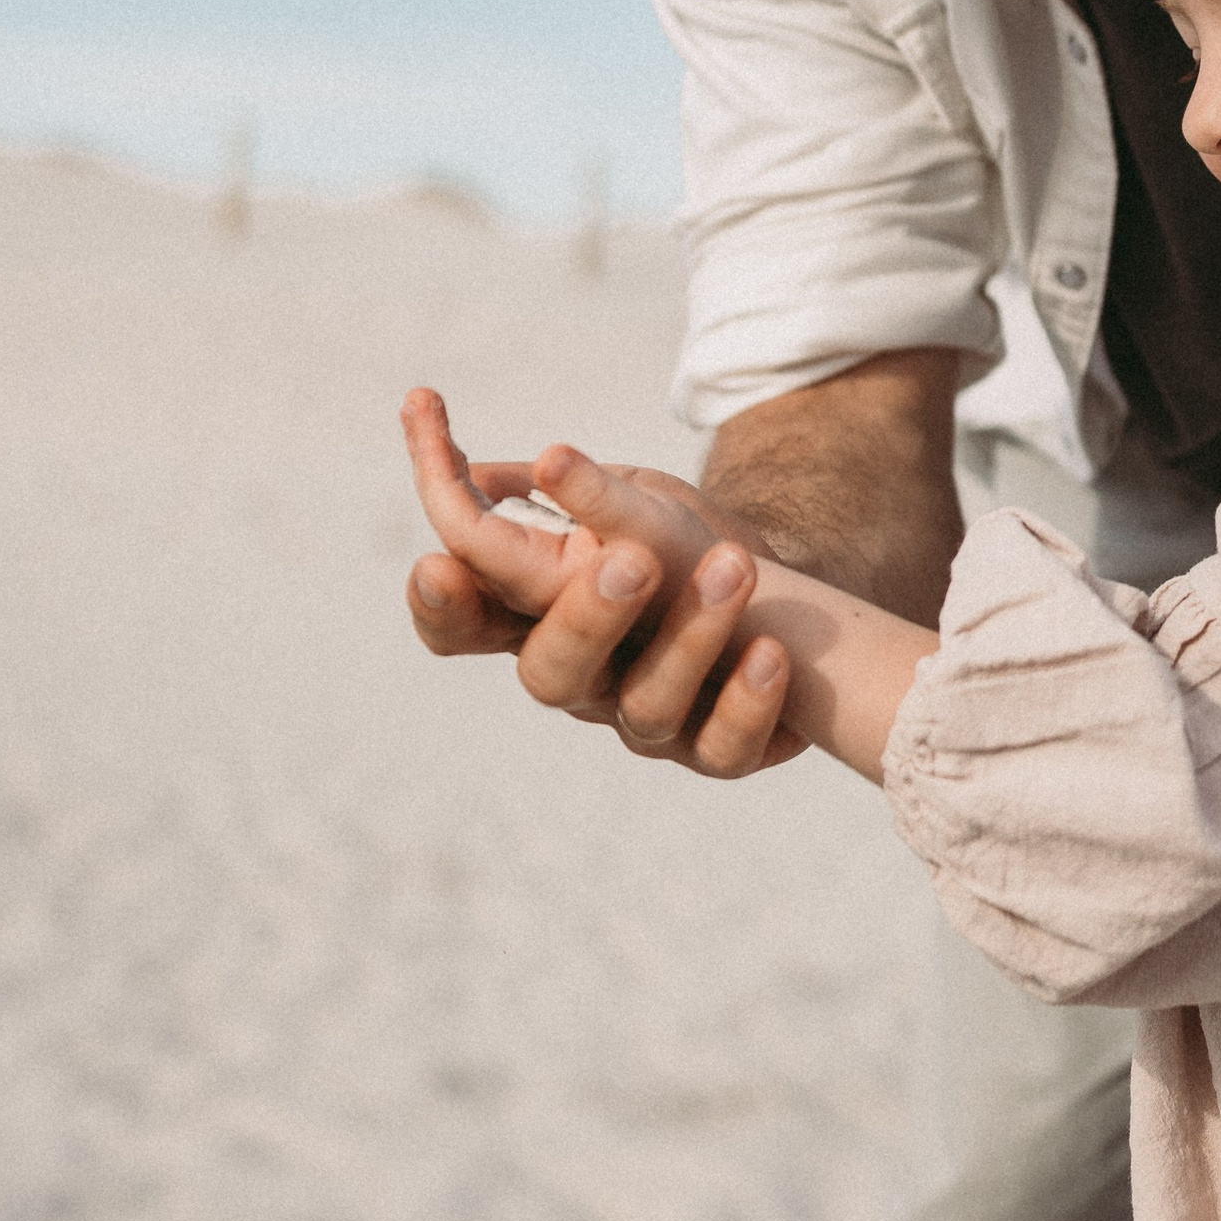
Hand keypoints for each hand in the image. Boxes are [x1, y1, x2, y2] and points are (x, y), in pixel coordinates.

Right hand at [399, 391, 801, 776]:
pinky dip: (746, 703)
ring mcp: (644, 721)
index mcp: (538, 618)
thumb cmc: (680, 545)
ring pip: (646, 706)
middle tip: (631, 559)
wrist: (783, 597)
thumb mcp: (625, 499)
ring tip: (733, 567)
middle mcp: (581, 679)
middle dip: (585, 617)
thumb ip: (565, 488)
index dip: (442, 607)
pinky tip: (771, 653)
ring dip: (691, 635)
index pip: (463, 627)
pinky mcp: (717, 749)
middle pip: (549, 675)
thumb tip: (479, 471)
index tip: (437, 565)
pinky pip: (723, 749)